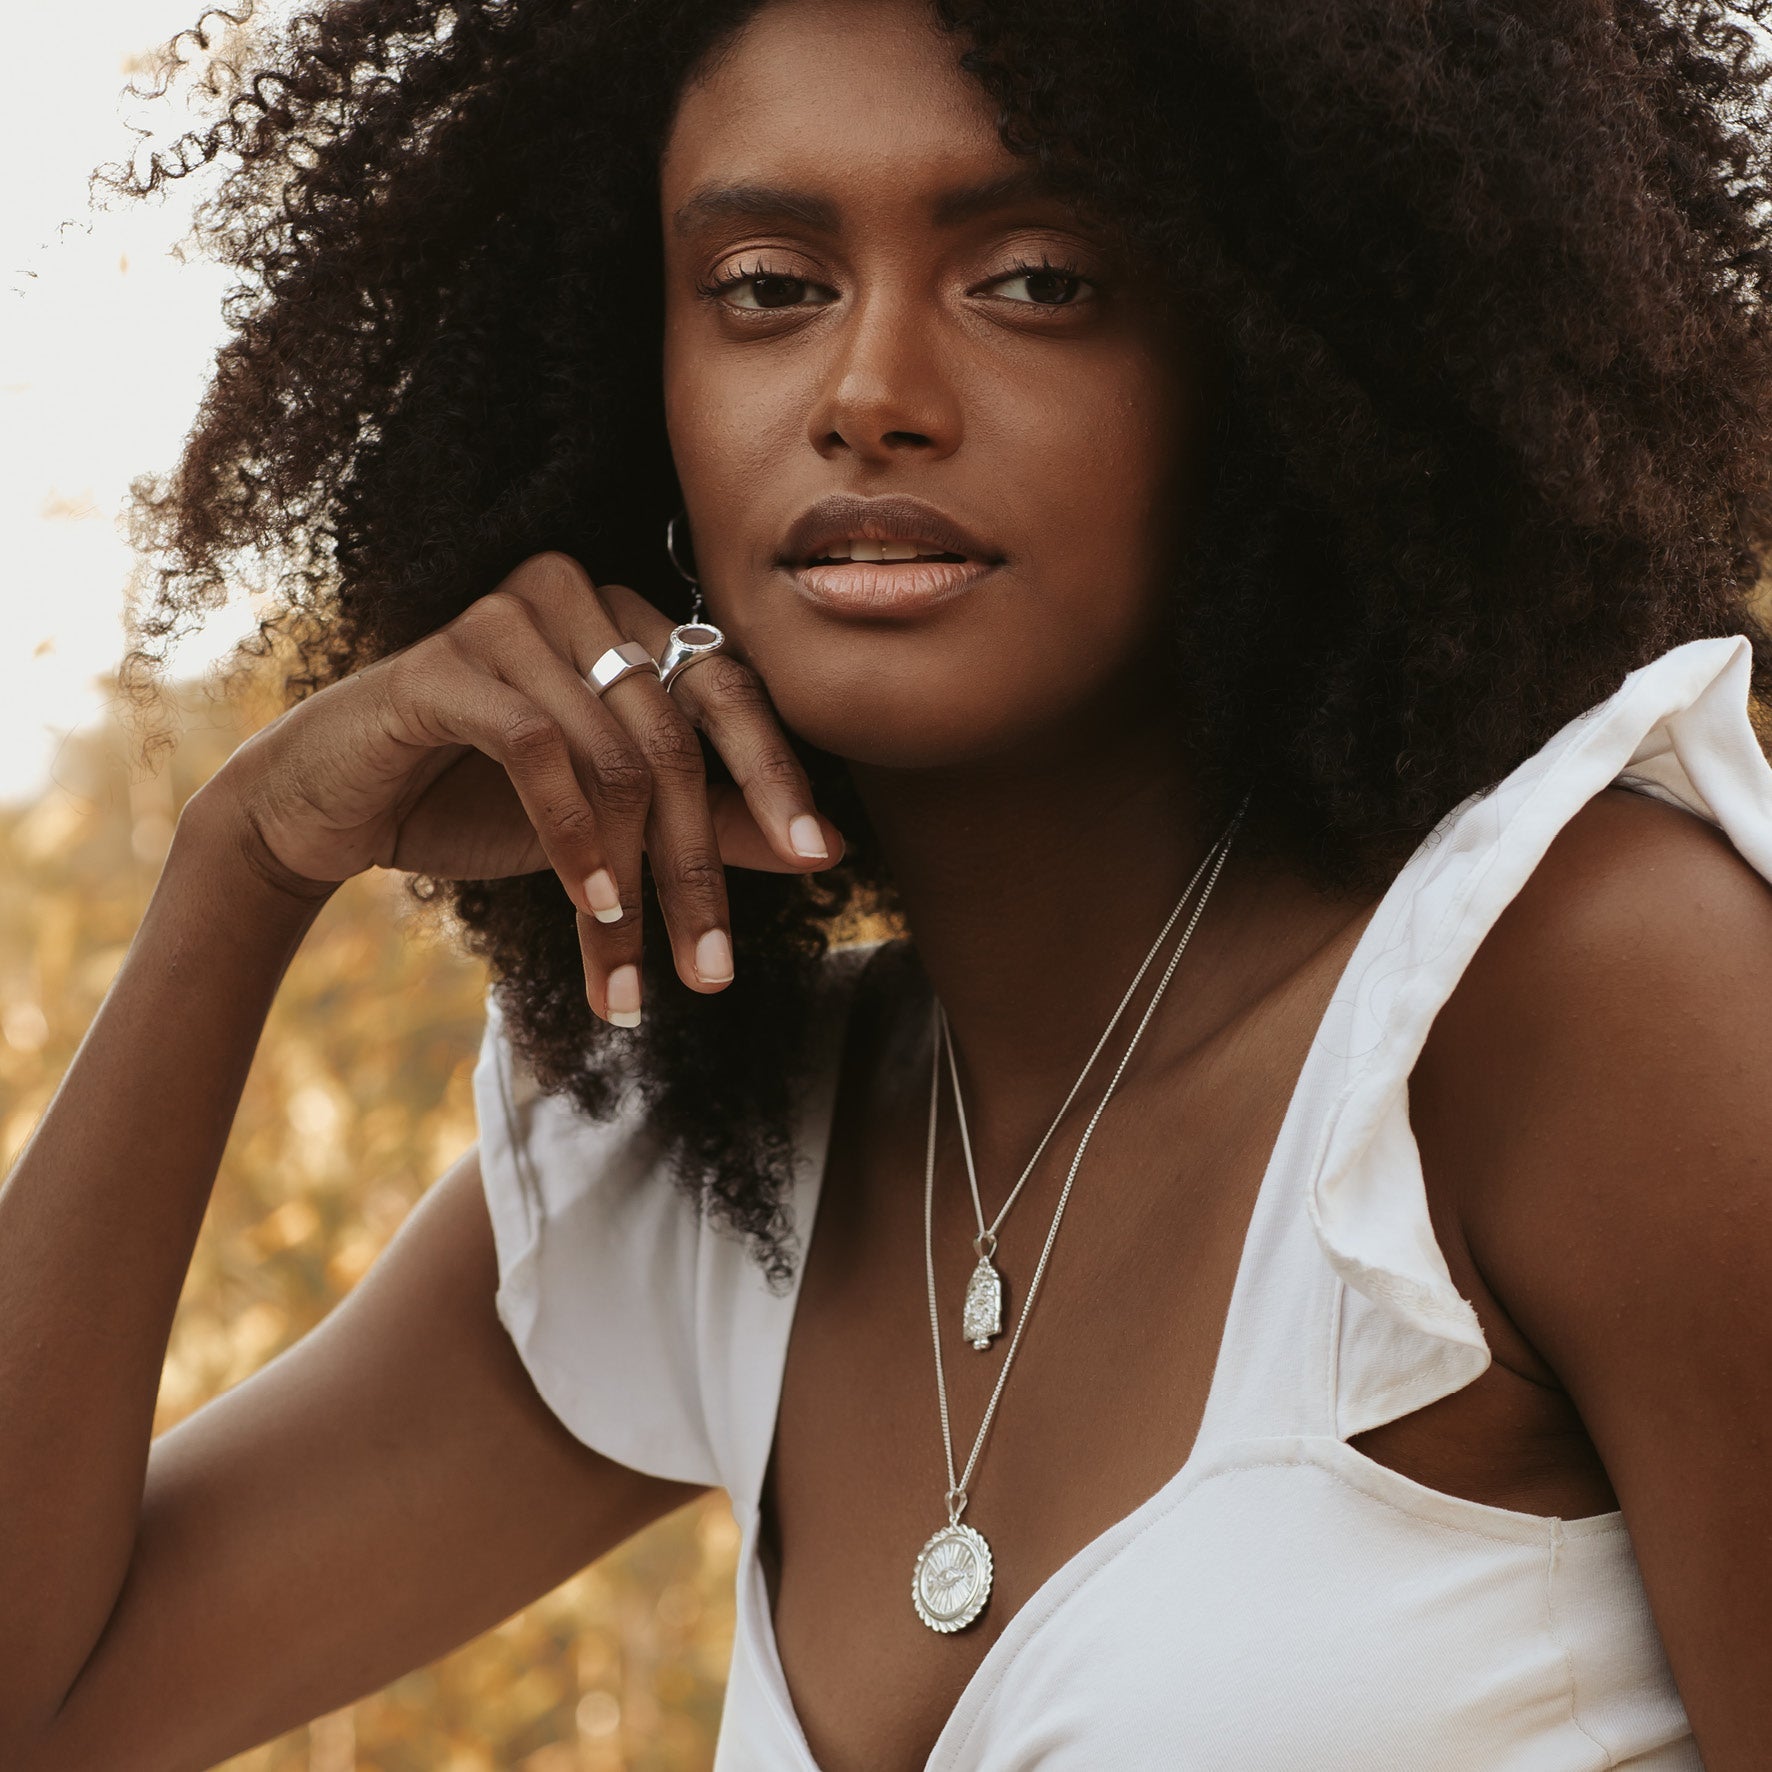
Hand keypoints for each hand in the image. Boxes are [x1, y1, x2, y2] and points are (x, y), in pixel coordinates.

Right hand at [191, 551, 840, 1022]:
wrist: (337, 805)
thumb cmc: (482, 800)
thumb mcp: (615, 820)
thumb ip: (711, 819)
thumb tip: (826, 846)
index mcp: (629, 619)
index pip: (728, 688)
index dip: (774, 772)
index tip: (815, 855)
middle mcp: (579, 598)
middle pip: (675, 737)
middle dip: (696, 867)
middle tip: (711, 969)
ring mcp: (509, 620)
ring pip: (615, 756)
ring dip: (632, 879)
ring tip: (634, 969)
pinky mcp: (446, 663)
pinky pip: (540, 750)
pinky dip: (571, 839)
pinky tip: (589, 905)